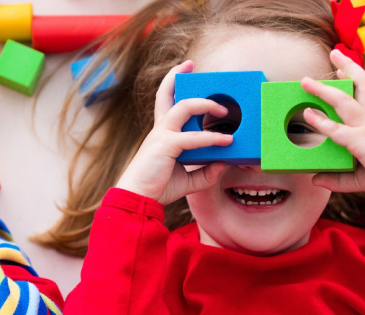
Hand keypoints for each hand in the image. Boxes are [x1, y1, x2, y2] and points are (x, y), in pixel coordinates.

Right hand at [115, 60, 233, 204]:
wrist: (137, 200)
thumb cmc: (157, 188)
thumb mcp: (188, 180)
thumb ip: (206, 171)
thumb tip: (224, 163)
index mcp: (162, 134)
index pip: (166, 103)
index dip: (172, 84)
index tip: (184, 70)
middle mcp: (160, 129)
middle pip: (166, 93)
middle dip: (177, 75)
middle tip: (191, 64)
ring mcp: (162, 135)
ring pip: (184, 107)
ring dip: (206, 104)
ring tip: (224, 111)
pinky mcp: (166, 145)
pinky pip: (193, 137)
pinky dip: (211, 138)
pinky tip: (226, 141)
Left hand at [301, 50, 364, 218]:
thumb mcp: (359, 178)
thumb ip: (337, 178)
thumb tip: (315, 179)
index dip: (354, 77)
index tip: (342, 66)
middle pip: (360, 85)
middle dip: (347, 66)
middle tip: (334, 52)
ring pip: (344, 102)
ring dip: (323, 90)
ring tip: (305, 81)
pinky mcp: (363, 142)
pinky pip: (338, 130)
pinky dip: (322, 122)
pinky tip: (308, 114)